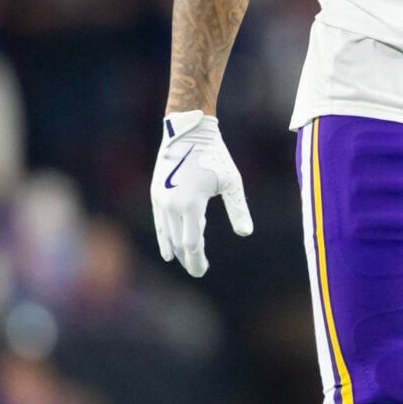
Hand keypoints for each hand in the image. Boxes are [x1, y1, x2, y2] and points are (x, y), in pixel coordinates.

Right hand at [151, 112, 252, 277]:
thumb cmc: (215, 156)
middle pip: (178, 243)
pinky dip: (164, 238)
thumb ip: (238, 209)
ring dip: (176, 250)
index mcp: (191, 205)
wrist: (188, 132)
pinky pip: (159, 223)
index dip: (197, 259)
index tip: (203, 270)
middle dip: (188, 259)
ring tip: (185, 261)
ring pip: (167, 234)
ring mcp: (161, 200)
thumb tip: (246, 233)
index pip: (192, 243)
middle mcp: (172, 205)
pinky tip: (168, 250)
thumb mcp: (231, 182)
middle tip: (198, 271)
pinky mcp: (156, 194)